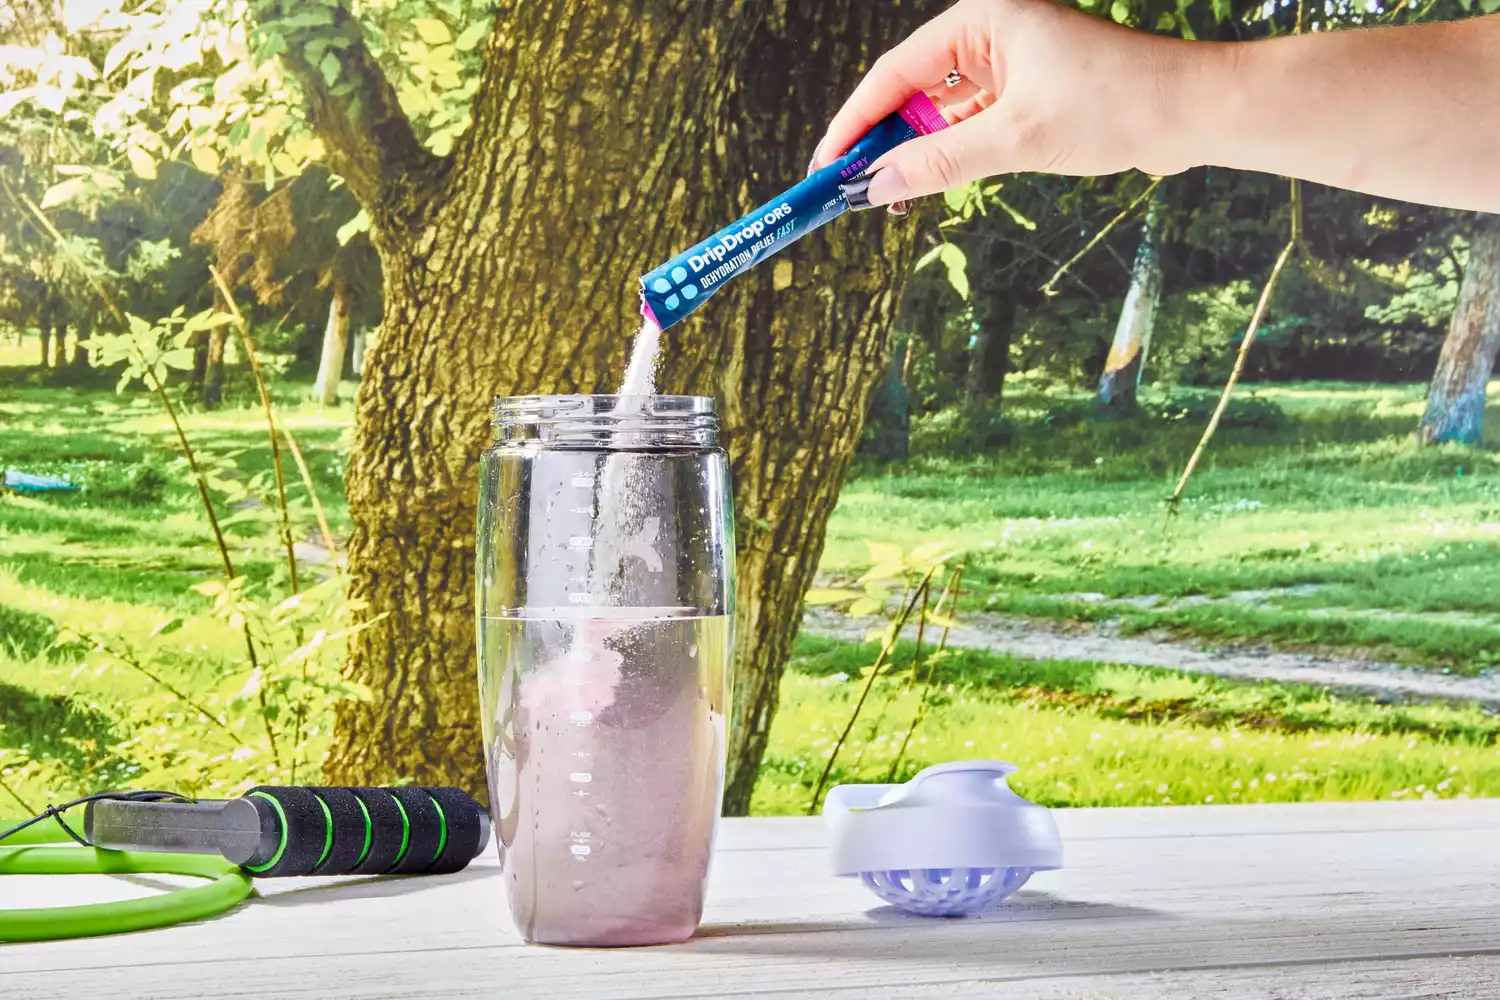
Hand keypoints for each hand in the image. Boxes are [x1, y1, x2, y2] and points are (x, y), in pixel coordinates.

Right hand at [810, 0, 1196, 208]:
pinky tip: (924, 186)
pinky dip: (947, 156)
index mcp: (984, 17)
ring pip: (939, 114)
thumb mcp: (1017, 139)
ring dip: (913, 155)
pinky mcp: (1026, 93)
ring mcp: (1009, 63)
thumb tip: (876, 188)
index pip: (896, 72)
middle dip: (881, 142)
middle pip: (911, 91)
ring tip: (882, 197)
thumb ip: (941, 164)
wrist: (1193, 113)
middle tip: (847, 189)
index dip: (856, 121)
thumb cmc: (1116, 104)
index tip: (828, 164)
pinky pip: (969, 125)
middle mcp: (991, 32)